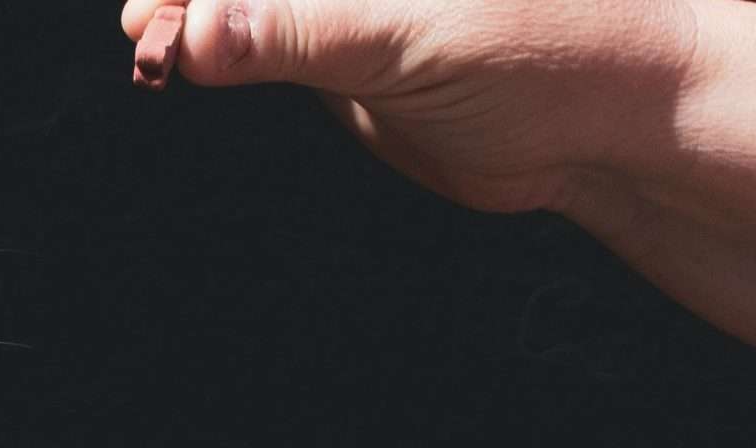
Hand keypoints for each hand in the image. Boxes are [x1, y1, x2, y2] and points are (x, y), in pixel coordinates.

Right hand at [120, 0, 707, 213]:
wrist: (606, 127)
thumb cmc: (547, 54)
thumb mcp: (409, 40)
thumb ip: (301, 32)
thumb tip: (201, 30)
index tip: (159, 9)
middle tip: (149, 28)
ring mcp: (343, 4)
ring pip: (242, 2)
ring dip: (188, 19)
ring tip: (152, 42)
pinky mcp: (339, 49)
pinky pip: (255, 37)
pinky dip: (211, 45)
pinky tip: (174, 54)